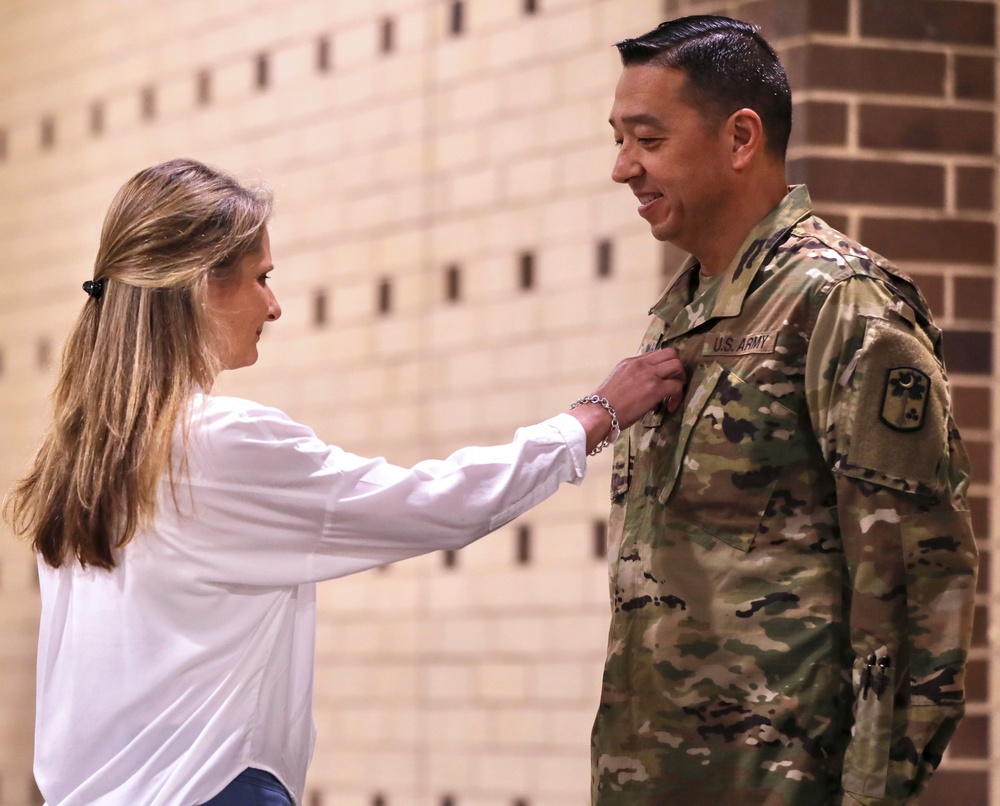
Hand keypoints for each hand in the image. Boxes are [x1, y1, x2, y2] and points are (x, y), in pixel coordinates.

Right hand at [569, 349, 685, 453]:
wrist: (599, 412)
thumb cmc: (604, 404)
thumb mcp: (617, 382)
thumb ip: (632, 378)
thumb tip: (642, 387)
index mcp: (630, 362)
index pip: (656, 354)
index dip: (664, 366)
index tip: (662, 380)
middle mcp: (641, 364)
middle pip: (671, 354)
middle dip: (676, 369)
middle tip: (673, 384)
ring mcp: (649, 374)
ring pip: (677, 365)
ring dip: (680, 379)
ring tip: (674, 394)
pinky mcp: (655, 388)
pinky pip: (677, 386)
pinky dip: (678, 396)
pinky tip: (670, 407)